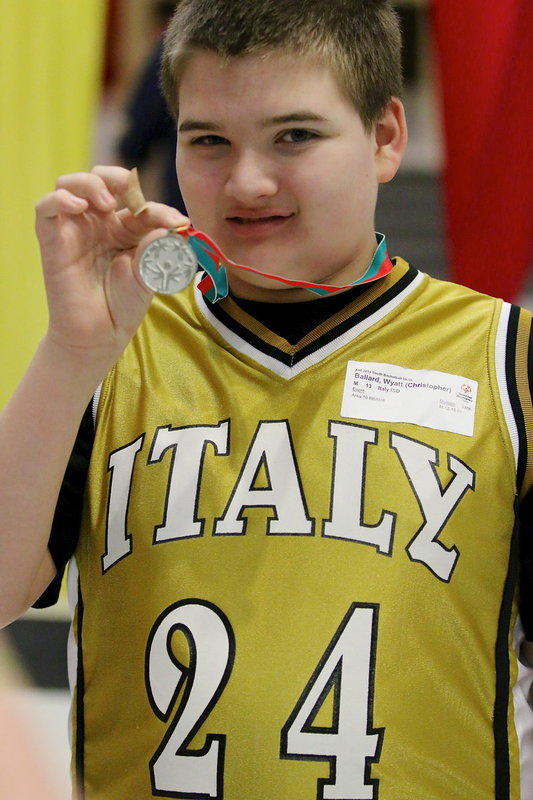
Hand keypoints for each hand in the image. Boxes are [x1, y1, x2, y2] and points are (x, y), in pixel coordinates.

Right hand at [34, 166, 188, 361]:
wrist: (100, 334)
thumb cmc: (124, 305)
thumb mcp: (147, 275)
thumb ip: (156, 249)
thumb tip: (172, 227)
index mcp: (124, 228)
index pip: (138, 203)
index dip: (158, 207)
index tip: (177, 222)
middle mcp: (98, 223)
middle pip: (100, 180)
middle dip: (116, 178)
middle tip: (131, 197)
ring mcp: (74, 229)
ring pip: (71, 184)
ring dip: (89, 184)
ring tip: (107, 204)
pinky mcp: (52, 241)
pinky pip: (45, 208)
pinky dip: (59, 198)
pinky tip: (77, 206)